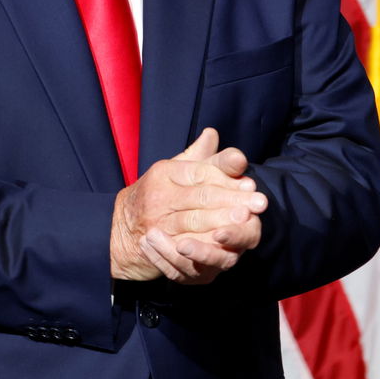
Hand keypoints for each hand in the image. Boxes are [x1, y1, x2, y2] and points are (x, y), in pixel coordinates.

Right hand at [111, 128, 265, 283]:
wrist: (121, 229)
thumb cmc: (157, 194)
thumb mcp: (174, 171)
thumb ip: (199, 156)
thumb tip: (213, 134)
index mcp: (165, 172)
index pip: (201, 173)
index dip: (227, 178)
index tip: (251, 184)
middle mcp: (159, 195)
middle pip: (202, 197)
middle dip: (232, 200)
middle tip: (258, 203)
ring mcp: (156, 221)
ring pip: (194, 221)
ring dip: (222, 221)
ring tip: (245, 219)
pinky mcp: (158, 245)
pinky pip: (184, 244)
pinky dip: (205, 244)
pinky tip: (225, 244)